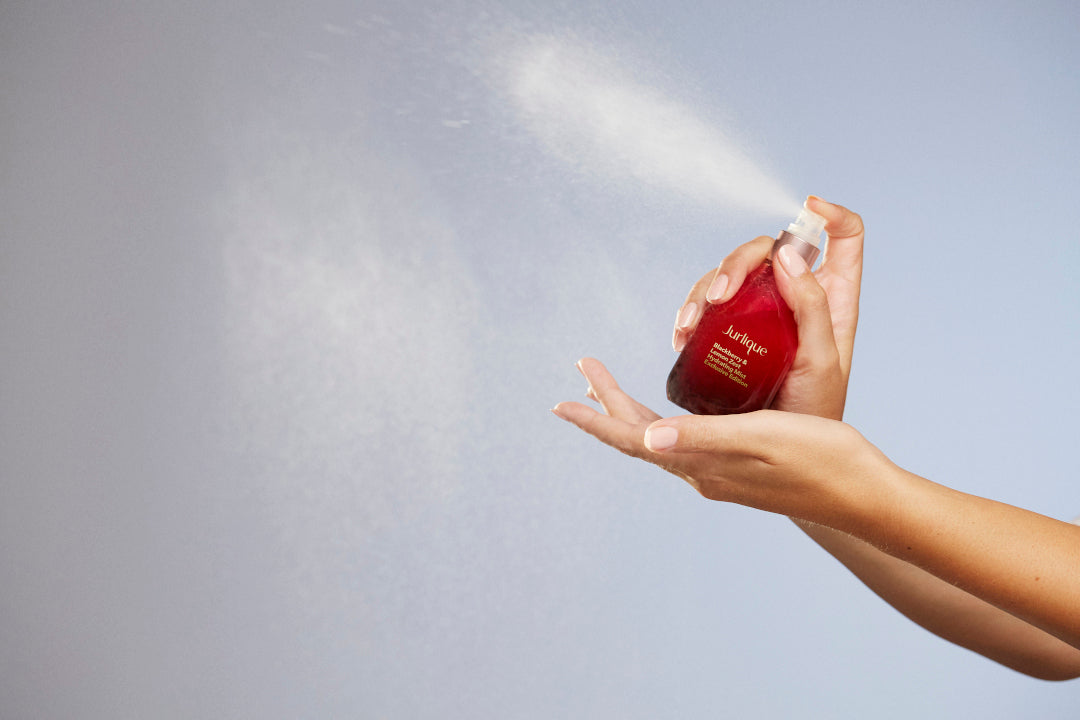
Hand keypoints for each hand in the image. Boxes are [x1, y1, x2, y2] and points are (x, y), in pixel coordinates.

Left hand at [554, 358, 885, 525]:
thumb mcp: (763, 440)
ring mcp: (721, 474)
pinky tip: (671, 411)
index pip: (634, 439)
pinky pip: (686, 440)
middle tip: (583, 371)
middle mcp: (704, 473)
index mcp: (703, 465)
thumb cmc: (823, 461)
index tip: (561, 400)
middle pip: (641, 435)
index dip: (597, 417)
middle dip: (608, 403)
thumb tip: (648, 437)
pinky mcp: (740, 469)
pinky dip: (665, 418)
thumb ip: (704, 438)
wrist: (867, 496)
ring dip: (632, 411)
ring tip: (610, 388)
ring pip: (661, 438)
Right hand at [671, 197, 863, 419]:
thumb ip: (812, 307)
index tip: (809, 208)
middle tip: (718, 295)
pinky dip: (690, 313)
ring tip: (690, 325)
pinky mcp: (729, 334)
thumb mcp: (823, 361)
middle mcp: (793, 299)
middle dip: (736, 261)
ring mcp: (758, 315)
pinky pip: (706, 307)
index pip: (843, 238)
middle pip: (767, 250)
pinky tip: (682, 336)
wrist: (782, 458)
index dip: (831, 214)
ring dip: (703, 290)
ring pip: (729, 276)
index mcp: (831, 299)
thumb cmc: (815, 413)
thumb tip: (787, 256)